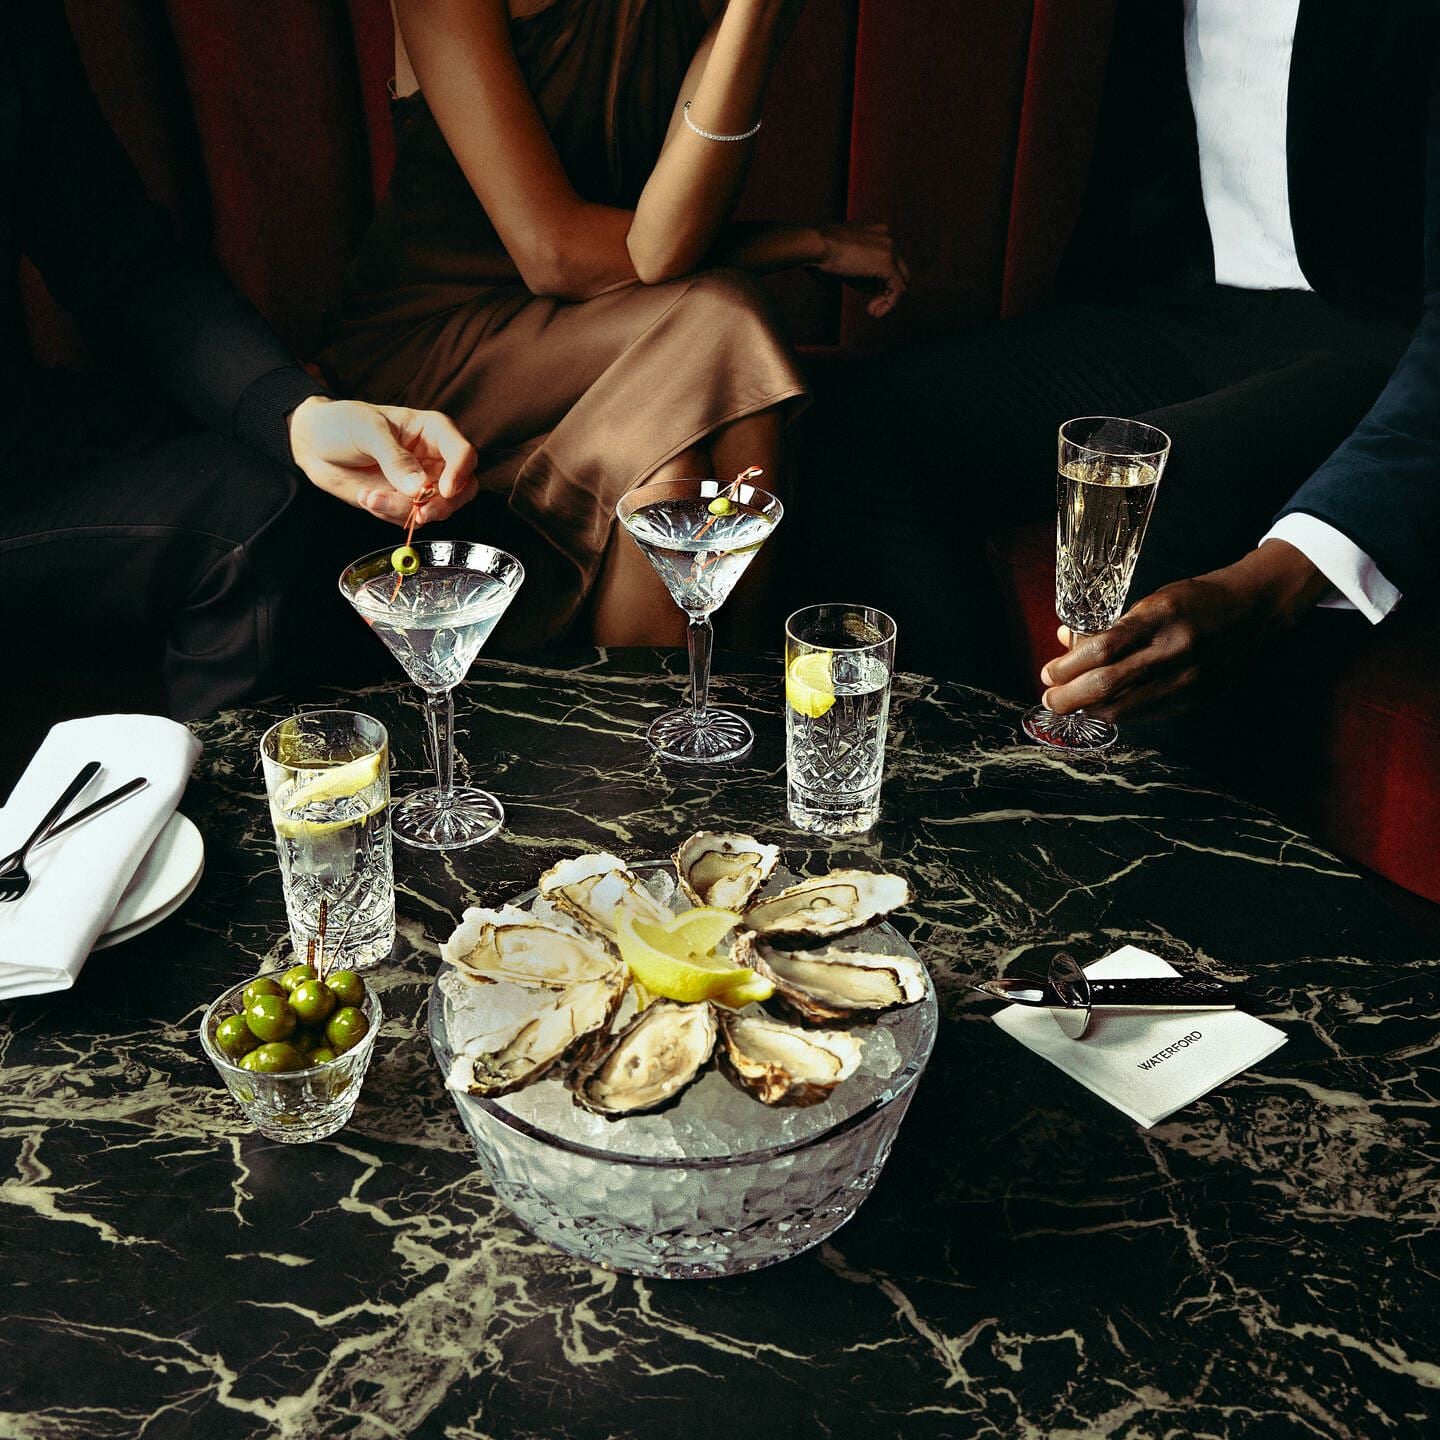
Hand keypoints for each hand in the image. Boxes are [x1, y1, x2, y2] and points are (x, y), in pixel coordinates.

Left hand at [287, 397, 477, 524]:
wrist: (313, 444)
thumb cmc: (342, 424)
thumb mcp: (367, 431)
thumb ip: (395, 459)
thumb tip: (419, 487)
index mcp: (433, 432)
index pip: (463, 453)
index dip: (459, 473)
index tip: (443, 490)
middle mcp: (434, 459)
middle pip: (463, 489)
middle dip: (441, 505)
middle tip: (419, 515)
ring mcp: (421, 483)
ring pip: (435, 509)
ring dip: (402, 511)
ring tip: (370, 497)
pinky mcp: (404, 502)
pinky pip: (410, 519)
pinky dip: (388, 514)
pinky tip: (367, 498)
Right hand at [812, 222, 909, 317]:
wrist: (815, 245)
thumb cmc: (819, 255)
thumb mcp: (844, 262)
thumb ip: (861, 272)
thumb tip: (871, 289)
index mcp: (878, 232)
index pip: (889, 262)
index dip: (880, 282)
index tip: (866, 295)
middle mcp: (887, 238)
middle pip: (899, 271)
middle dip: (886, 292)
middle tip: (871, 307)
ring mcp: (890, 249)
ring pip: (901, 281)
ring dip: (887, 301)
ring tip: (871, 312)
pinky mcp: (887, 263)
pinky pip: (898, 290)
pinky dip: (889, 304)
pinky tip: (873, 312)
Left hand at [1038, 541, 1329, 721]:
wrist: (1256, 609)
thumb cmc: (1198, 599)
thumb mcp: (1154, 598)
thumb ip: (1111, 623)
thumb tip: (1065, 639)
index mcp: (1162, 617)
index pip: (1104, 649)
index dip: (1069, 667)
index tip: (1048, 672)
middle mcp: (1175, 650)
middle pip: (1109, 685)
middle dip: (1069, 697)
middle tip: (1050, 698)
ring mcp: (1189, 679)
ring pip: (1125, 709)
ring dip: (1089, 710)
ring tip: (1069, 704)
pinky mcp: (1197, 698)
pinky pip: (1146, 714)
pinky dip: (1118, 713)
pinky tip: (1102, 708)